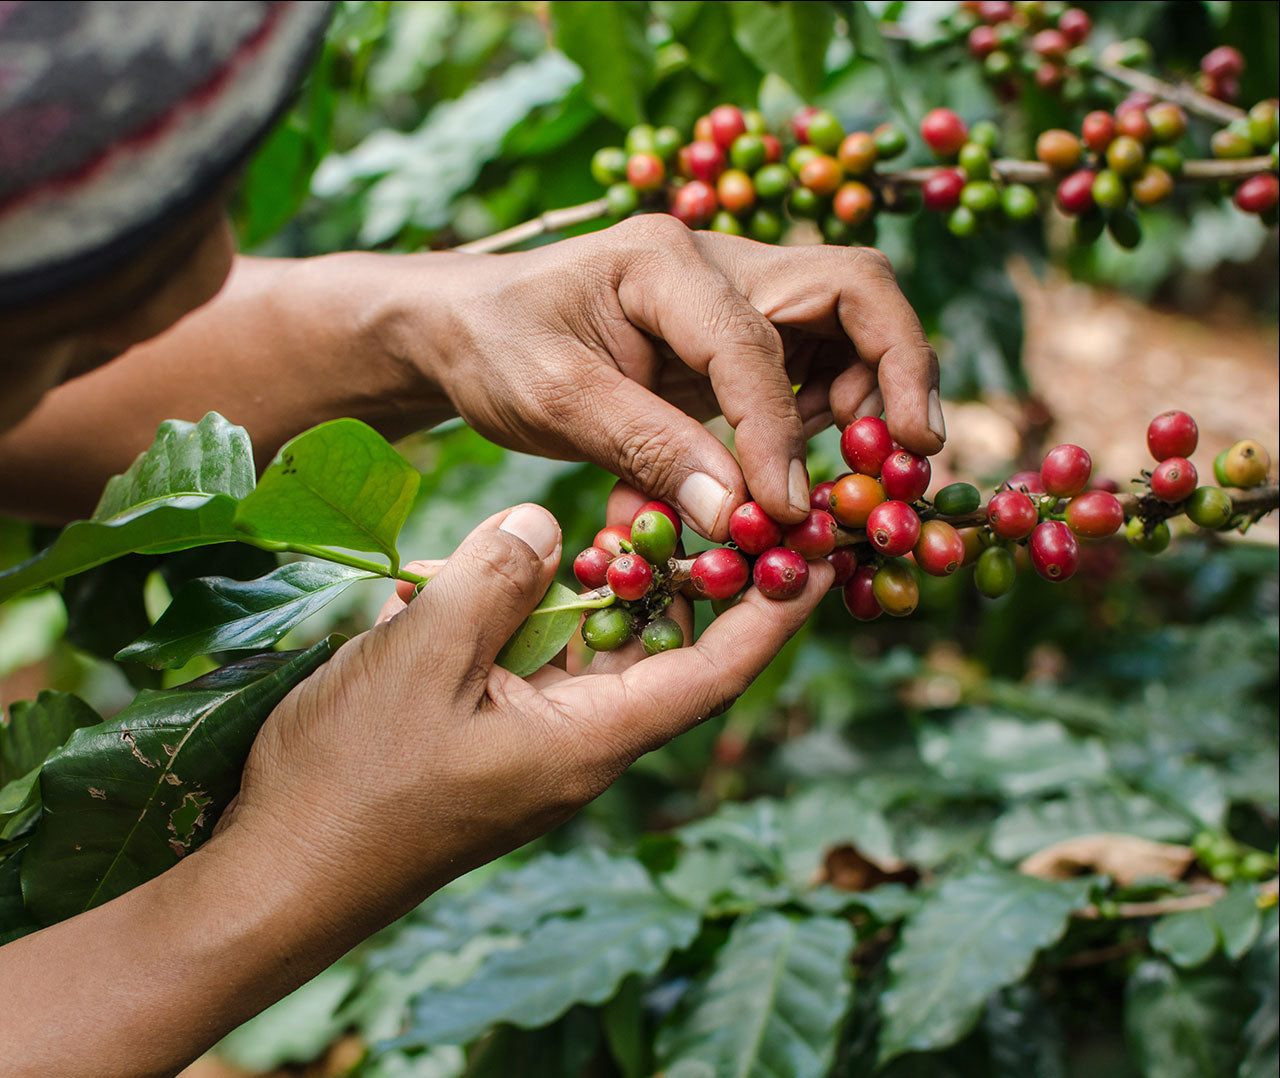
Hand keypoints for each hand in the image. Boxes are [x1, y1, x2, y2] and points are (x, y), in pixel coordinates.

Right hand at [222, 501, 831, 931]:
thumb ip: (496, 576)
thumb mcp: (424, 656)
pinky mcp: (483, 743)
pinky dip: (530, 614)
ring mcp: (528, 748)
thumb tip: (547, 523)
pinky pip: (532, 666)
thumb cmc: (351, 778)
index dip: (772, 611)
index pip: (713, 670)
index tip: (820, 551)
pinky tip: (495, 570)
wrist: (275, 876)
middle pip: (661, 654)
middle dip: (684, 577)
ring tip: (607, 514)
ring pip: (592, 654)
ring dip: (598, 588)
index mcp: (588, 740)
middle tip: (697, 497)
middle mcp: (575, 747)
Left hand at [410, 217, 941, 536]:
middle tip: (915, 453)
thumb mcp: (552, 401)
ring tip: (868, 472)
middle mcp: (716, 265)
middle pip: (850, 291)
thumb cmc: (495, 349)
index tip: (783, 510)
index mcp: (664, 262)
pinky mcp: (730, 340)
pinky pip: (805, 371)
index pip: (755, 343)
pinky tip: (796, 476)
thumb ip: (646, 449)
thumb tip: (741, 515)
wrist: (463, 330)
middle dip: (898, 368)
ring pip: (844, 328)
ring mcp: (731, 299)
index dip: (777, 432)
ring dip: (869, 396)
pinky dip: (819, 421)